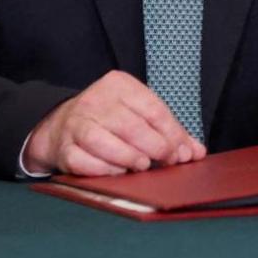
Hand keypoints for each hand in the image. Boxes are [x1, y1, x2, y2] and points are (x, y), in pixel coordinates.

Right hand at [23, 70, 205, 175]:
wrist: (62, 124)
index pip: (153, 109)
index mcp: (119, 85)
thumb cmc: (112, 119)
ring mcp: (76, 124)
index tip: (183, 152)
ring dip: (129, 158)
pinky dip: (105, 169)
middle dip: (155, 147)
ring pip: (104, 143)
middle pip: (131, 127)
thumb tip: (195, 152)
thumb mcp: (139, 114)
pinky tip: (118, 172)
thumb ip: (169, 131)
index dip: (172, 134)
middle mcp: (95, 100)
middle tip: (167, 161)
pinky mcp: (63, 147)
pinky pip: (85, 162)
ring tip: (142, 166)